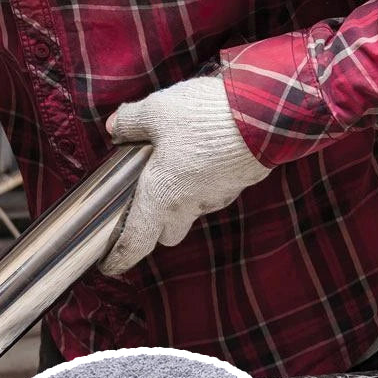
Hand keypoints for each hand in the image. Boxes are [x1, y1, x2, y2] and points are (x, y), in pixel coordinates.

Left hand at [100, 75, 269, 274]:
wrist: (268, 114)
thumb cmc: (205, 118)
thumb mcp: (156, 111)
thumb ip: (130, 122)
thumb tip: (115, 127)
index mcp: (160, 196)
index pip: (135, 242)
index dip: (119, 258)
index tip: (109, 266)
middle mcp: (187, 205)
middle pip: (166, 233)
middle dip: (154, 225)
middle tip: (143, 201)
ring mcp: (216, 197)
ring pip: (191, 213)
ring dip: (181, 200)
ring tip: (173, 167)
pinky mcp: (238, 184)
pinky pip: (214, 194)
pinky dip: (203, 183)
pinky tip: (200, 156)